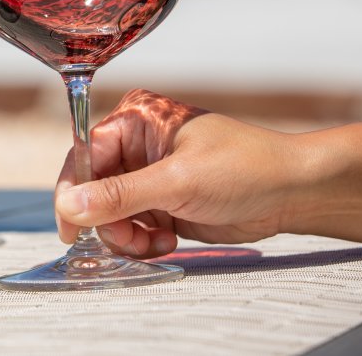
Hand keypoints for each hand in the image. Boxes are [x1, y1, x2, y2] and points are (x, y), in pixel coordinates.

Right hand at [54, 89, 294, 257]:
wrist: (293, 193)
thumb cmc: (246, 168)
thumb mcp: (178, 181)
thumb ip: (120, 195)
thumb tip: (69, 205)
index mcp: (135, 120)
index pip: (85, 155)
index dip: (74, 191)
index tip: (70, 228)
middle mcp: (136, 146)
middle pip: (92, 189)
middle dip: (108, 220)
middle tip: (130, 239)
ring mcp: (147, 176)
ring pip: (108, 214)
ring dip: (127, 236)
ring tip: (157, 241)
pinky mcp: (160, 203)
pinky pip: (130, 227)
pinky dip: (142, 241)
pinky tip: (168, 241)